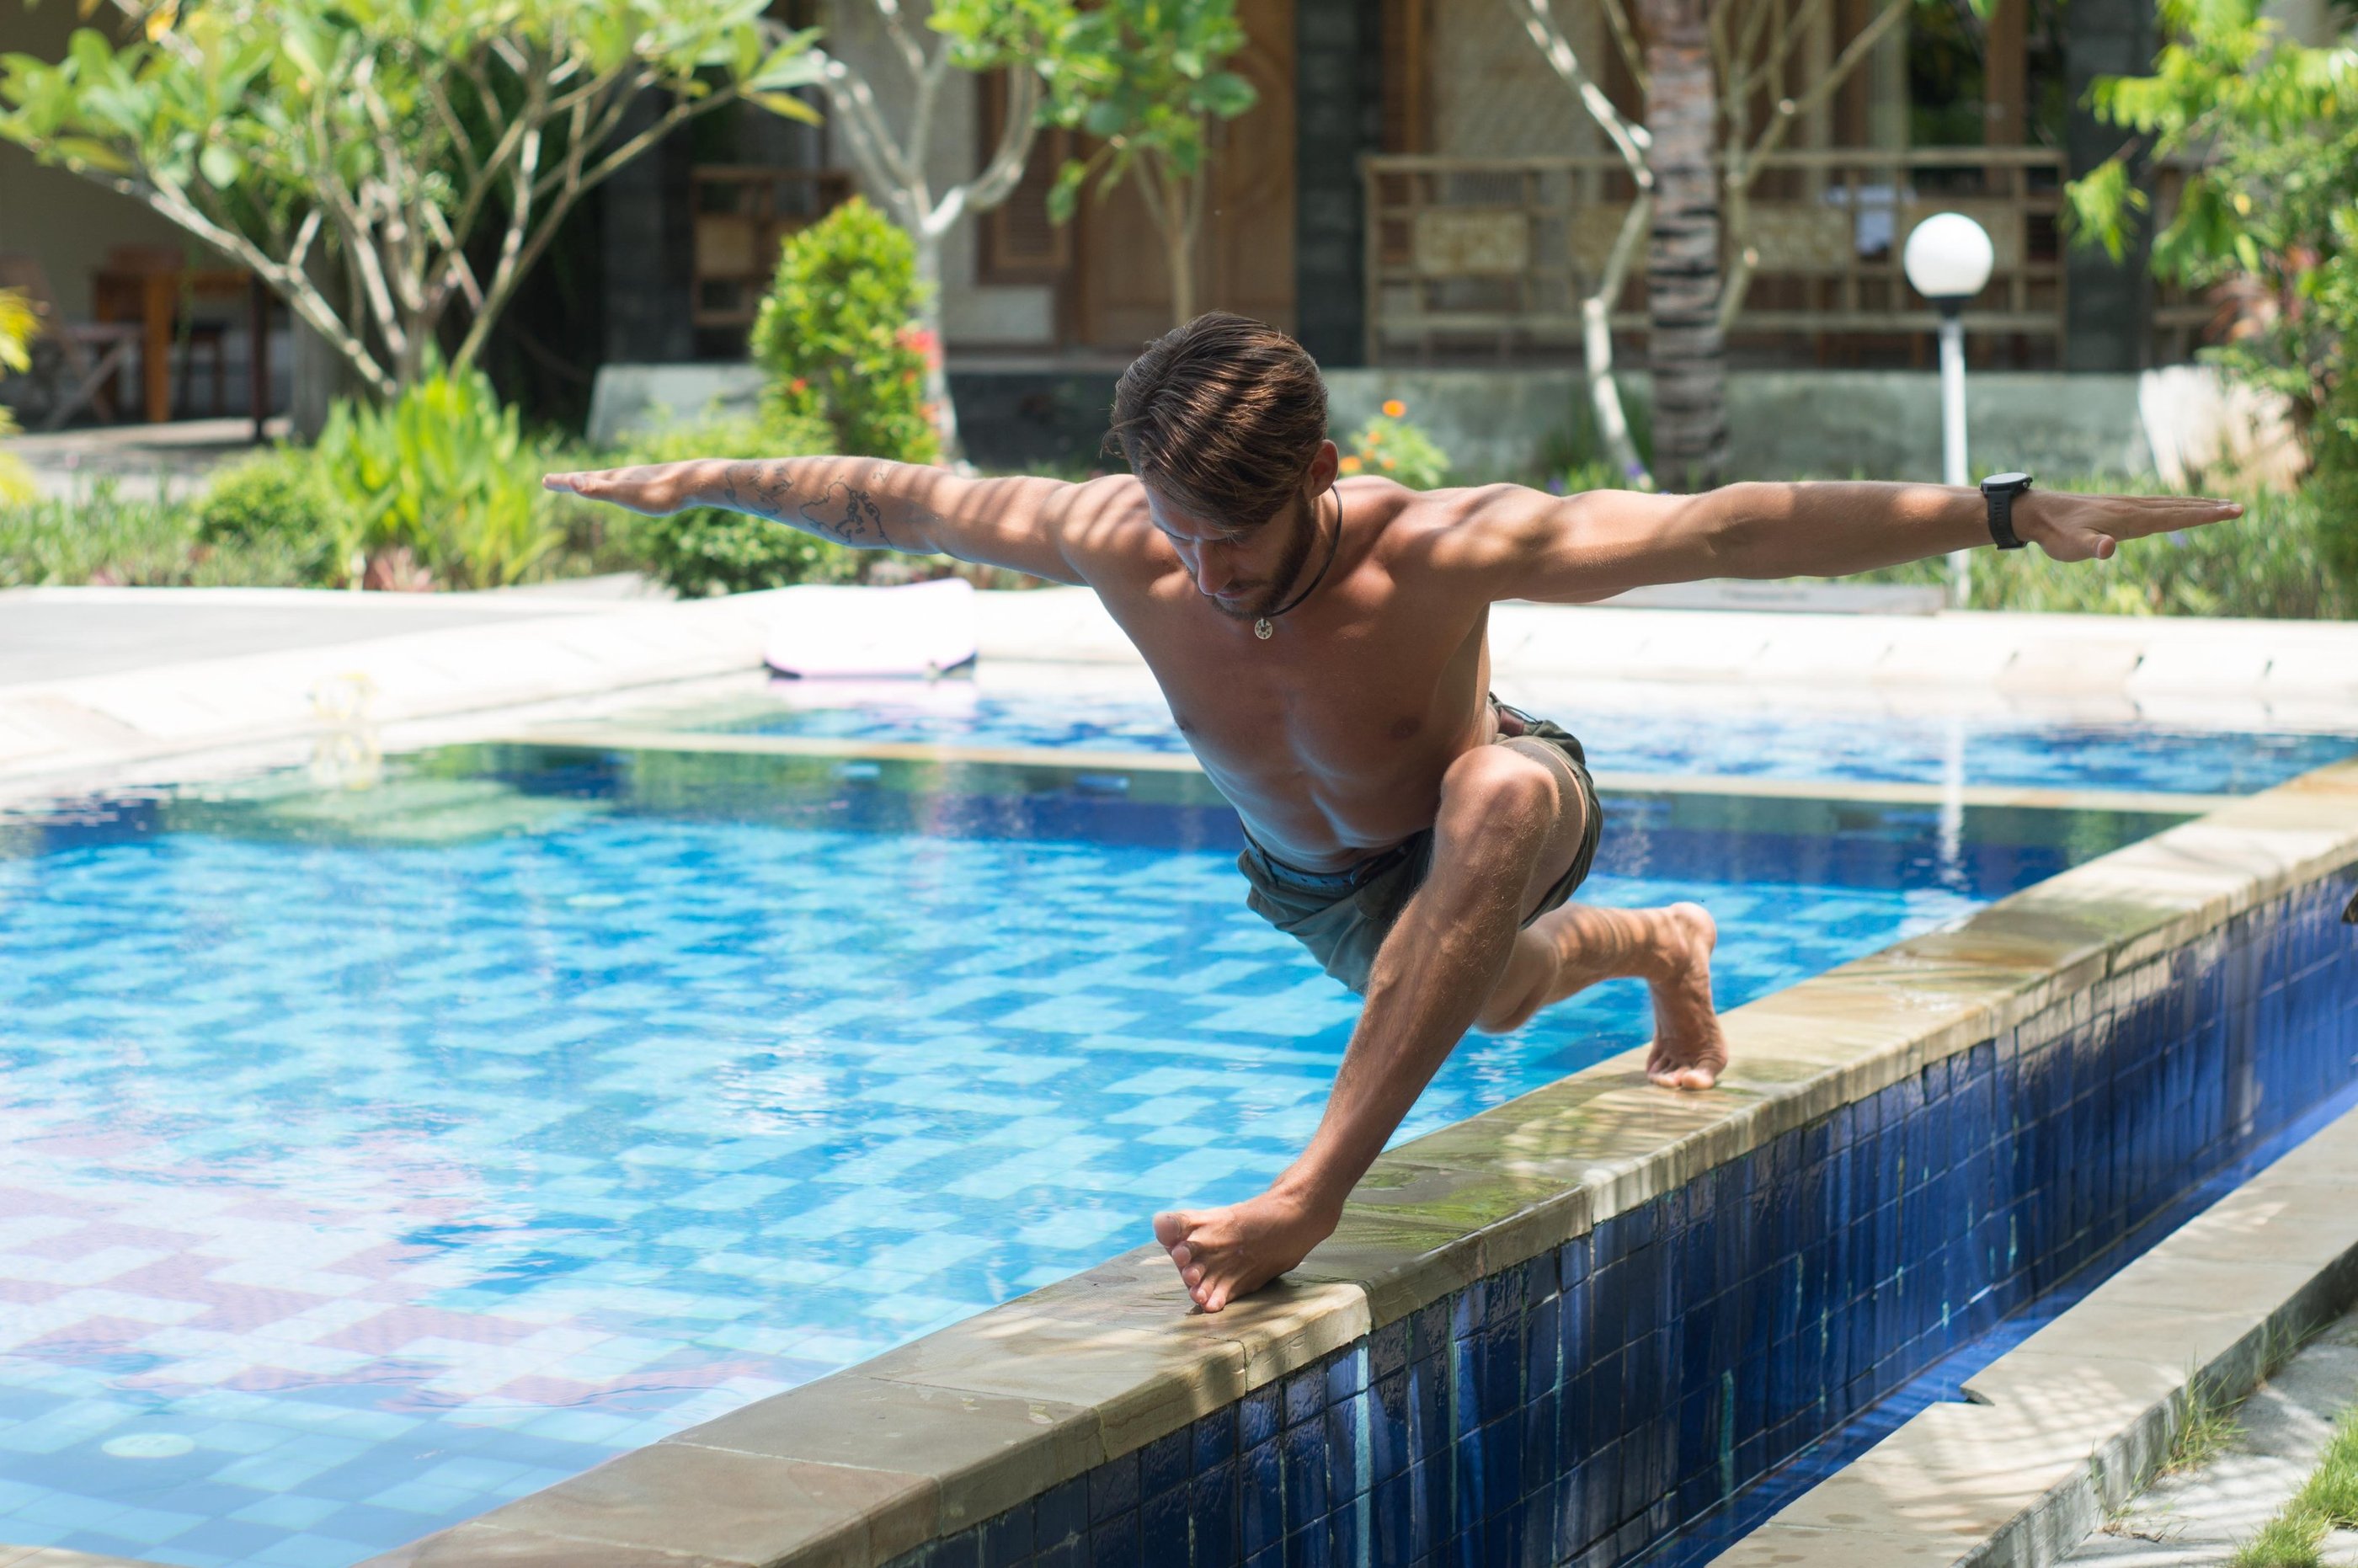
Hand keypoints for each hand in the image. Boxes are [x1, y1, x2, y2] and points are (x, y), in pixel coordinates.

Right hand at [541, 462, 702, 515]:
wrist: (696, 482)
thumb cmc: (661, 493)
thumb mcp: (626, 494)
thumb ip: (599, 489)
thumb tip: (572, 481)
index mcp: (615, 478)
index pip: (581, 480)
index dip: (562, 481)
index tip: (543, 480)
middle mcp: (625, 475)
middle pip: (592, 478)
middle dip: (573, 481)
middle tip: (556, 481)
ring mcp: (640, 478)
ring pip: (611, 480)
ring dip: (595, 482)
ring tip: (587, 483)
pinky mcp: (655, 483)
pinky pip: (630, 484)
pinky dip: (618, 486)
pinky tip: (628, 489)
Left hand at [2019, 489, 2242, 561]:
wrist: (2037, 513)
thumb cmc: (2055, 534)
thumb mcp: (2071, 546)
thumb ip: (2092, 547)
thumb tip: (2109, 548)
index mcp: (2130, 518)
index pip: (2176, 516)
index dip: (2205, 515)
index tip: (2232, 511)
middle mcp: (2133, 508)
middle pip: (2180, 507)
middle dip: (2210, 508)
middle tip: (2240, 508)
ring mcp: (2126, 505)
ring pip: (2169, 504)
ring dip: (2196, 504)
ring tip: (2220, 505)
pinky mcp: (2118, 508)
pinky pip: (2156, 505)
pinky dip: (2175, 505)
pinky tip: (2179, 508)